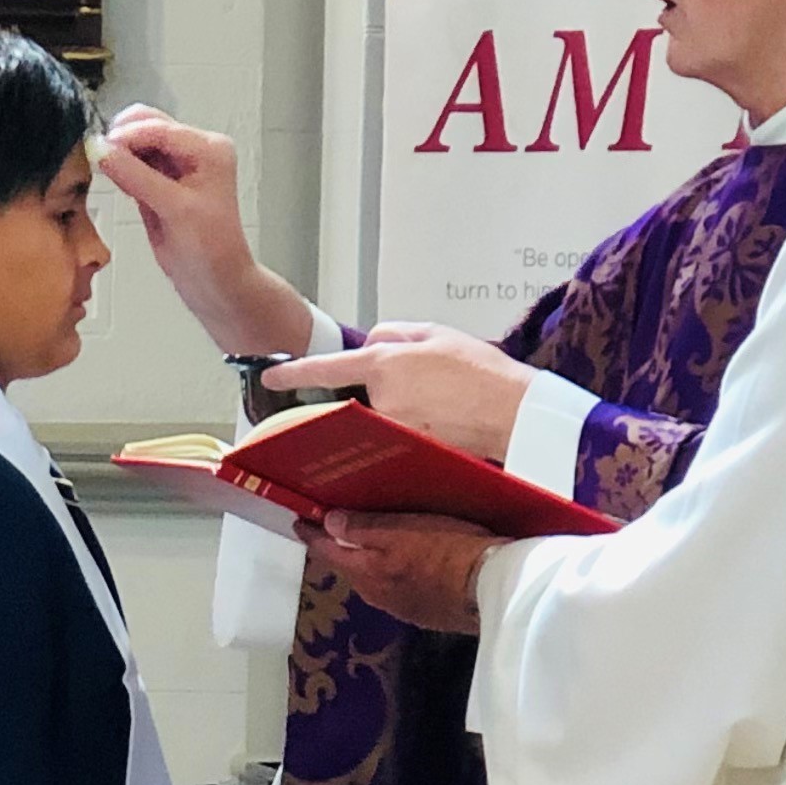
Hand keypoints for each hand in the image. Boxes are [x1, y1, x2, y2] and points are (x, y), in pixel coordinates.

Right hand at [96, 112, 310, 356]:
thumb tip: (101, 150)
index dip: (127, 135)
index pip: (160, 128)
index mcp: (208, 149)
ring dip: (120, 153)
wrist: (216, 284)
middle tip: (99, 158)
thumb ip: (136, 177)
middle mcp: (195, 150)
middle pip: (148, 125)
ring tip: (108, 172)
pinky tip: (120, 184)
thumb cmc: (211, 251)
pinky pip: (135, 164)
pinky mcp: (163, 182)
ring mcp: (178, 165)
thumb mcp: (174, 210)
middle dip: (122, 139)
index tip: (98, 147)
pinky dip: (123, 169)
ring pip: (138, 143)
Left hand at [262, 325, 530, 462]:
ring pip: (381, 413)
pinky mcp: (408, 450)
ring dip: (402, 406)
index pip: (326, 368)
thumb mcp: (437, 334)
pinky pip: (397, 434)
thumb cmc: (483, 373)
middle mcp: (381, 400)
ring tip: (444, 402)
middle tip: (428, 384)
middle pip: (362, 392)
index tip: (271, 375)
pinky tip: (444, 421)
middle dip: (385, 385)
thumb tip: (376, 341)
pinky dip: (414, 426)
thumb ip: (396, 333)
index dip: (295, 372)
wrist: (514, 414)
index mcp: (385, 365)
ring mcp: (392, 429)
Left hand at [313, 510, 499, 636]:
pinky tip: (402, 565)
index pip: (328, 551)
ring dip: (365, 562)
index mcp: (366, 571)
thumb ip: (364, 529)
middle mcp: (375, 595)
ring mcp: (399, 607)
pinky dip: (390, 574)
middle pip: (348, 567)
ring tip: (368, 543)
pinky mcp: (422, 613)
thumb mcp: (403, 531)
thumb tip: (329, 523)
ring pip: (371, 580)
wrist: (489, 590)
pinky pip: (395, 590)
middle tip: (333, 527)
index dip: (312, 535)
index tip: (298, 521)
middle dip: (339, 548)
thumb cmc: (446, 552)